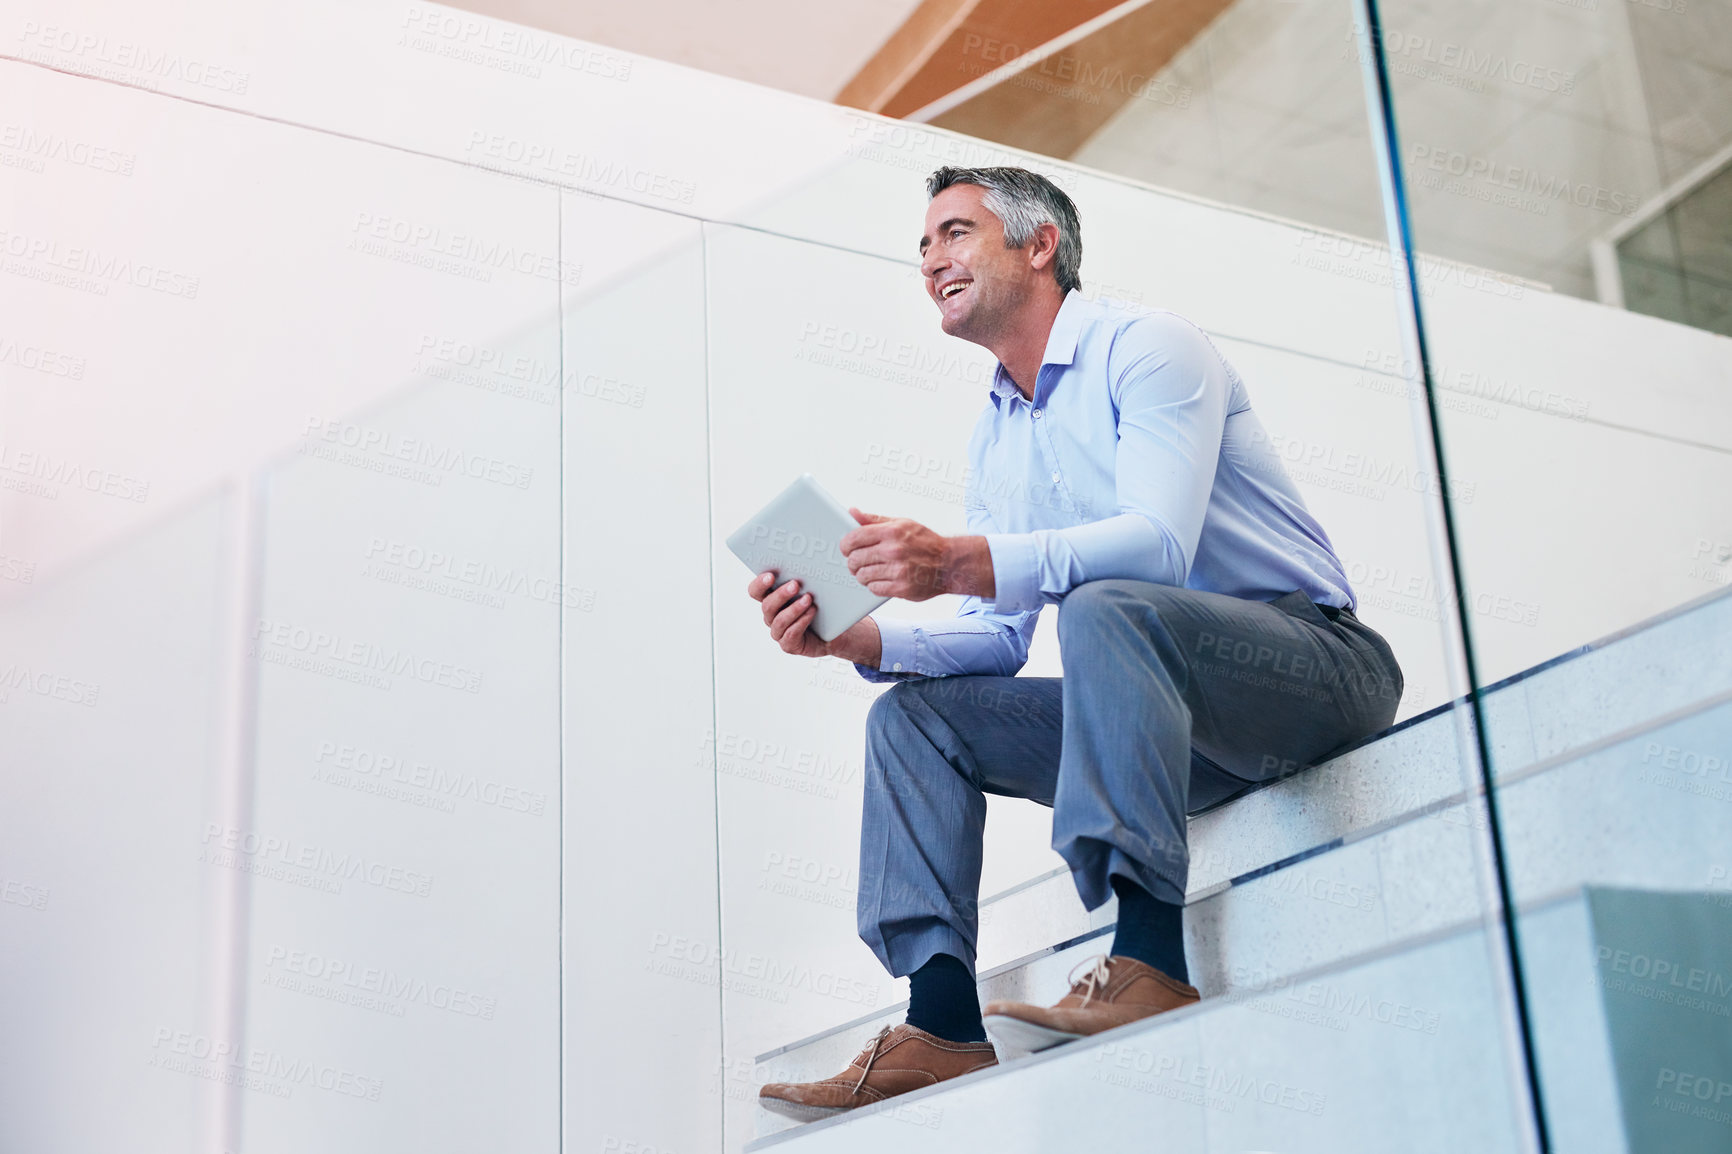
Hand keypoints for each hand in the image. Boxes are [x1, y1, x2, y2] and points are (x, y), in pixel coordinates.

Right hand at [746, 571, 881, 664]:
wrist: (834, 630)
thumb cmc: (821, 604)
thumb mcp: (814, 586)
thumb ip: (807, 574)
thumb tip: (813, 553)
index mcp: (771, 598)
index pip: (755, 591)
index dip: (759, 583)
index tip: (771, 575)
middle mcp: (771, 615)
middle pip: (767, 605)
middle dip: (780, 594)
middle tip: (795, 584)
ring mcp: (779, 631)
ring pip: (778, 620)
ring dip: (793, 609)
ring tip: (808, 599)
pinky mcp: (789, 644)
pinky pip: (790, 634)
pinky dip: (801, 622)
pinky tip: (811, 613)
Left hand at [840, 509, 994, 601]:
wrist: (950, 564)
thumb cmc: (925, 542)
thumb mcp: (902, 523)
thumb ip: (874, 519)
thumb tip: (852, 512)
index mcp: (891, 532)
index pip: (854, 538)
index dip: (845, 545)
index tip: (846, 548)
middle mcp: (894, 551)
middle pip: (855, 559)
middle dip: (852, 561)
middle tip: (857, 561)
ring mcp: (898, 571)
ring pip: (862, 576)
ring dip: (862, 575)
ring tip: (869, 571)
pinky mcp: (901, 588)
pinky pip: (874, 588)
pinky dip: (874, 585)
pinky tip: (880, 579)